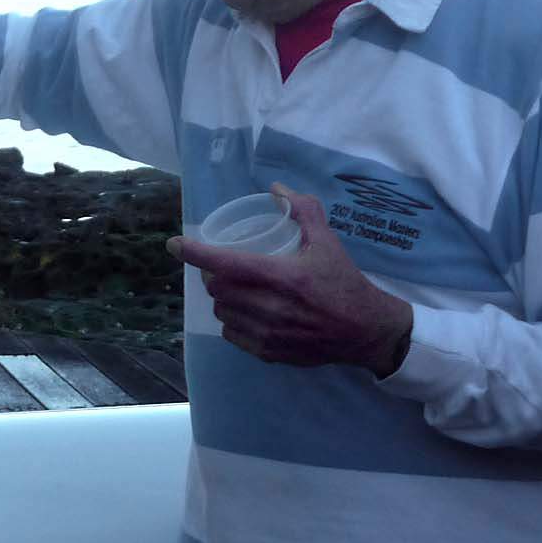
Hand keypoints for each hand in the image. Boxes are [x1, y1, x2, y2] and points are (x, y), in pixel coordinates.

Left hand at [166, 182, 412, 377]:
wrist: (366, 331)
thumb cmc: (344, 282)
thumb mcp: (327, 241)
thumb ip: (303, 210)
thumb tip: (275, 190)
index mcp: (283, 276)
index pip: (224, 263)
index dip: (194, 253)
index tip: (175, 244)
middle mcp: (272, 307)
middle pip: (217, 288)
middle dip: (213, 274)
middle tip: (222, 266)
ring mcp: (268, 333)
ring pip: (222, 311)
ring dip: (222, 298)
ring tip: (234, 288)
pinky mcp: (269, 353)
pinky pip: (232, 334)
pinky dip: (232, 320)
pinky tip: (243, 312)